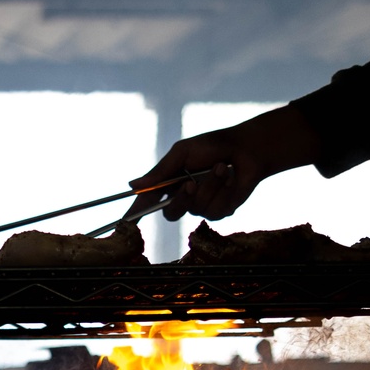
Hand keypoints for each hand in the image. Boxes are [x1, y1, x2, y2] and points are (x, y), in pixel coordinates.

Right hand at [125, 105, 320, 220]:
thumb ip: (161, 171)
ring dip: (211, 186)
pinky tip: (231, 178)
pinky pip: (217, 210)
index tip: (124, 223)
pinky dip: (224, 191)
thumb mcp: (183, 152)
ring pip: (197, 209)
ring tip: (221, 167)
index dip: (136, 213)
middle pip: (171, 213)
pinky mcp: (221, 210)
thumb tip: (133, 186)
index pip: (148, 201)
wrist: (246, 149)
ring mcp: (202, 205)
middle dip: (182, 198)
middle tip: (192, 182)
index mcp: (169, 182)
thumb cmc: (213, 145)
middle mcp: (183, 197)